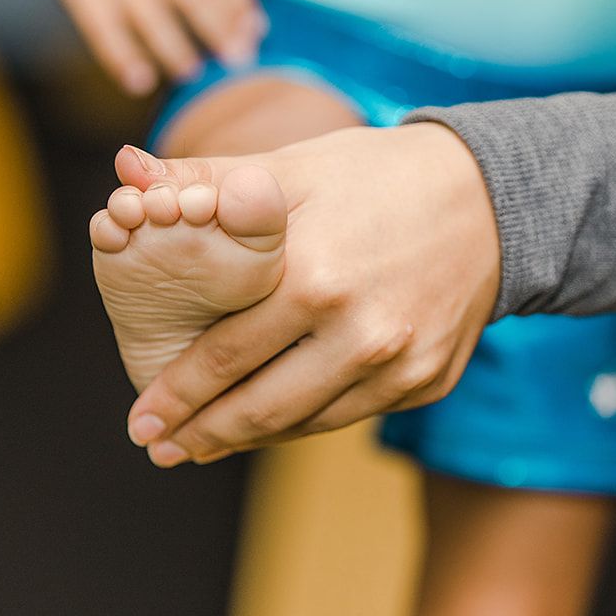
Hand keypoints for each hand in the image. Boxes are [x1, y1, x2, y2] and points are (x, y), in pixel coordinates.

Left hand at [118, 123, 500, 465]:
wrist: (492, 198)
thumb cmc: (376, 177)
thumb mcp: (291, 169)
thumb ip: (204, 179)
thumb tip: (124, 167)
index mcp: (315, 279)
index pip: (225, 357)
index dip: (176, 397)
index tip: (139, 422)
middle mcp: (361, 334)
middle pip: (260, 407)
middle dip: (200, 433)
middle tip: (159, 448)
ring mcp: (399, 365)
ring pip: (304, 423)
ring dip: (247, 439)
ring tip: (202, 445)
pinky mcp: (427, 382)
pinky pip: (349, 417)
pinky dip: (303, 424)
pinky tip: (270, 424)